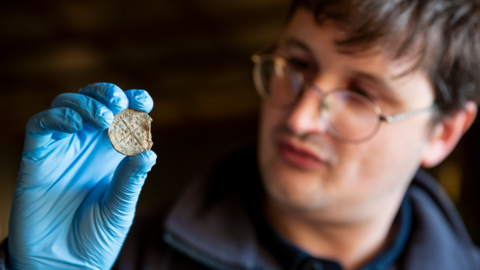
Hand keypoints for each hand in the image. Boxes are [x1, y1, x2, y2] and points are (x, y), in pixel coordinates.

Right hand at [8, 83, 156, 268]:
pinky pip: (40, 124)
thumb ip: (130, 180)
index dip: (134, 101)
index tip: (144, 103)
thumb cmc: (96, 237)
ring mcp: (62, 149)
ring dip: (87, 103)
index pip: (124, 115)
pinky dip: (58, 117)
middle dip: (109, 94)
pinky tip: (76, 126)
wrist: (62, 264)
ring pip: (68, 104)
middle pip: (95, 100)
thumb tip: (148, 151)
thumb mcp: (120, 209)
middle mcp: (88, 146)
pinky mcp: (36, 158)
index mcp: (114, 153)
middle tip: (121, 105)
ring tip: (105, 120)